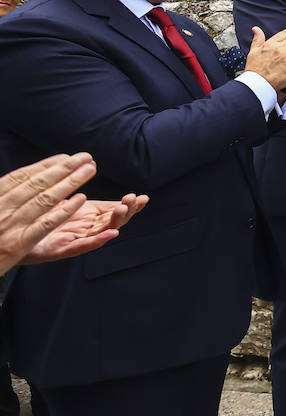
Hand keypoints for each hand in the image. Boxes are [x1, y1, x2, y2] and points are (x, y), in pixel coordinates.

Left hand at [22, 192, 147, 264]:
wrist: (11, 232)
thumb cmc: (37, 215)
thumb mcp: (62, 198)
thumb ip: (75, 185)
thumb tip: (91, 165)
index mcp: (87, 217)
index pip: (114, 210)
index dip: (129, 205)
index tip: (142, 198)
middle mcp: (84, 229)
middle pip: (112, 221)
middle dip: (126, 211)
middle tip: (132, 200)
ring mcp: (75, 240)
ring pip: (101, 232)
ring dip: (115, 222)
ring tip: (123, 210)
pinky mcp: (61, 250)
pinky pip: (83, 247)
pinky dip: (98, 241)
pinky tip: (111, 234)